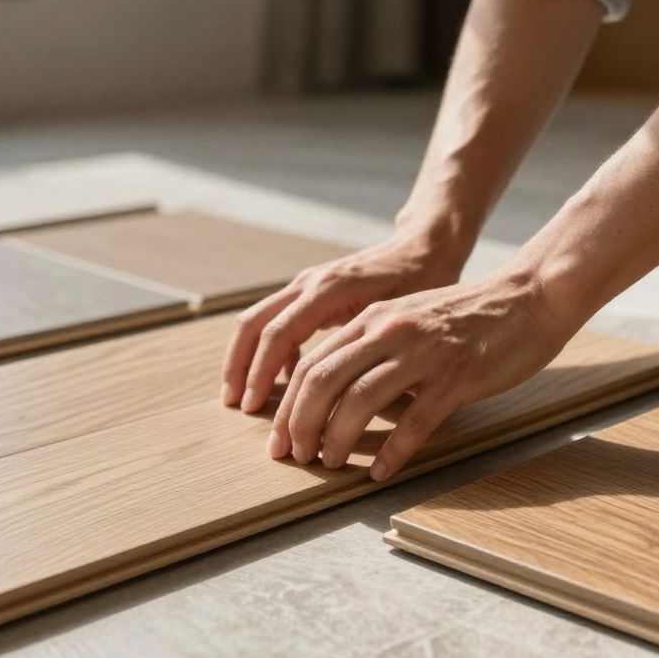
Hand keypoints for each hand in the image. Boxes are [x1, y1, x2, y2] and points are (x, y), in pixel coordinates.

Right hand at [222, 231, 466, 412]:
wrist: (423, 249)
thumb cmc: (420, 283)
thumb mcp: (400, 317)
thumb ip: (372, 348)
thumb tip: (354, 399)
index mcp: (328, 290)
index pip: (278, 334)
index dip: (261, 373)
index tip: (253, 408)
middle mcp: (309, 283)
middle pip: (254, 324)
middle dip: (241, 367)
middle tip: (235, 407)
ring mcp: (306, 284)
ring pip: (258, 321)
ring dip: (248, 360)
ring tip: (246, 399)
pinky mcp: (311, 291)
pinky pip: (278, 321)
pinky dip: (272, 352)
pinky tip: (286, 382)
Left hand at [266, 266, 579, 480]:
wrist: (529, 297)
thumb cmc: (469, 316)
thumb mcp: (408, 319)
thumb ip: (373, 345)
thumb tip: (337, 389)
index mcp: (373, 318)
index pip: (311, 363)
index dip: (287, 404)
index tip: (280, 438)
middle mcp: (389, 331)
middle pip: (322, 380)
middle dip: (300, 424)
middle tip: (295, 457)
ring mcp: (422, 354)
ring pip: (359, 400)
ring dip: (337, 438)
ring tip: (330, 463)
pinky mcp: (456, 377)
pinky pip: (415, 422)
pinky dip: (392, 452)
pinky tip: (381, 472)